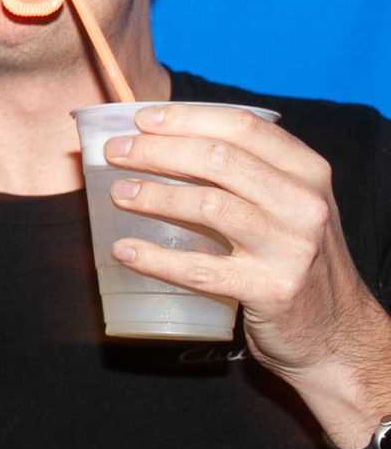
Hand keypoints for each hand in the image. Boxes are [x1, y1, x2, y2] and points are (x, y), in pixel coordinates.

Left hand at [106, 104, 390, 430]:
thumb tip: (162, 142)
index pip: (243, 126)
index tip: (140, 120)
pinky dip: (154, 257)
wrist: (334, 330)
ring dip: (153, 195)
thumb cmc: (293, 258)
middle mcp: (305, 204)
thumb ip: (246, 174)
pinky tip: (124, 250)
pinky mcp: (270, 290)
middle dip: (157, 150)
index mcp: (308, 172)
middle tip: (115, 153)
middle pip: (219, 159)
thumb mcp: (288, 206)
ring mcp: (291, 248)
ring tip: (117, 193)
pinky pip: (199, 268)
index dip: (185, 118)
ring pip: (208, 205)